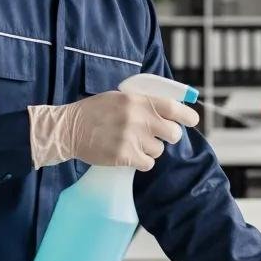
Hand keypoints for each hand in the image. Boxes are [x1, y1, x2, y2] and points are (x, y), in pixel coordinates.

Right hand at [28, 92, 199, 170]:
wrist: (69, 129)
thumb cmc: (95, 111)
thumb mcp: (121, 97)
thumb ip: (144, 102)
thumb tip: (173, 108)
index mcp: (138, 100)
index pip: (174, 108)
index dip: (188, 116)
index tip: (192, 121)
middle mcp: (138, 118)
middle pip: (173, 133)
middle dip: (168, 136)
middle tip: (155, 135)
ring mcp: (131, 138)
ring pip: (159, 150)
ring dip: (150, 149)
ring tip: (132, 143)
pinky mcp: (124, 156)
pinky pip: (147, 163)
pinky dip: (142, 162)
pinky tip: (129, 155)